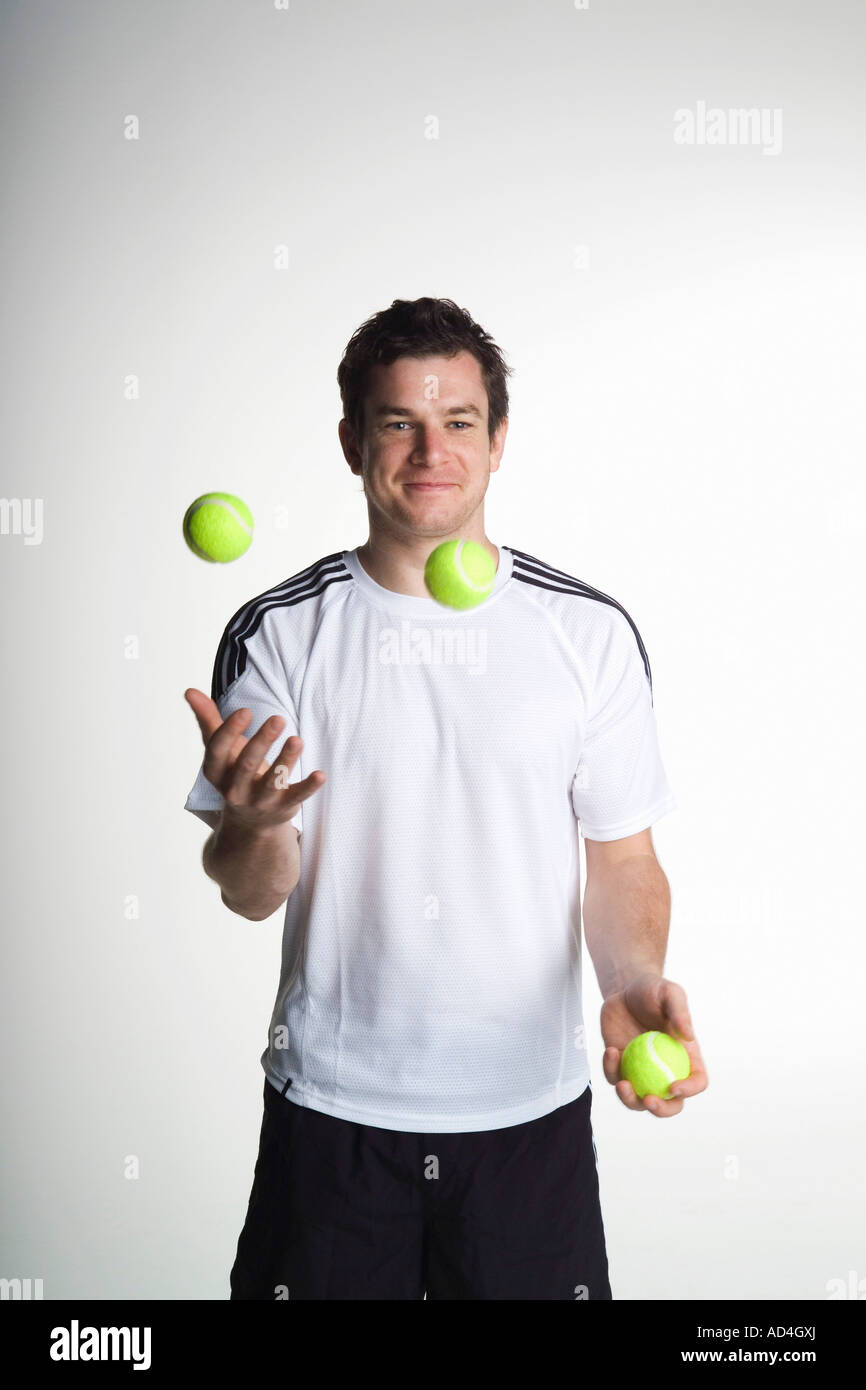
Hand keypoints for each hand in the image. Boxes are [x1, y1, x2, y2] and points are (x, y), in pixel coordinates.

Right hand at [184, 687, 325, 831]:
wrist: (249, 820)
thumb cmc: (234, 772)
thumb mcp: (220, 749)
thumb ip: (208, 720)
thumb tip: (189, 690)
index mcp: (216, 771)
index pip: (217, 751)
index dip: (229, 731)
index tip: (245, 711)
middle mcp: (234, 789)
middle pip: (246, 765)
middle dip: (262, 742)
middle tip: (278, 718)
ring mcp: (259, 801)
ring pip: (273, 782)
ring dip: (286, 761)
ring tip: (297, 739)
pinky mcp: (282, 808)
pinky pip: (296, 797)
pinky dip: (309, 787)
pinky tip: (321, 774)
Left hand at [600, 971, 707, 1117]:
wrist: (624, 988)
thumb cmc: (653, 989)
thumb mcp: (670, 992)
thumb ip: (680, 1011)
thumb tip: (689, 1036)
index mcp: (686, 1057)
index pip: (697, 1081)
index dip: (689, 1090)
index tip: (674, 1086)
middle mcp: (667, 1069)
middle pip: (671, 1103)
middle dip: (661, 1109)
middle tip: (648, 1099)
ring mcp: (642, 1071)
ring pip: (639, 1100)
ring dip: (630, 1100)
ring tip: (622, 1084)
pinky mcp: (620, 1065)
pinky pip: (615, 1077)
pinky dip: (611, 1070)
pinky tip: (611, 1052)